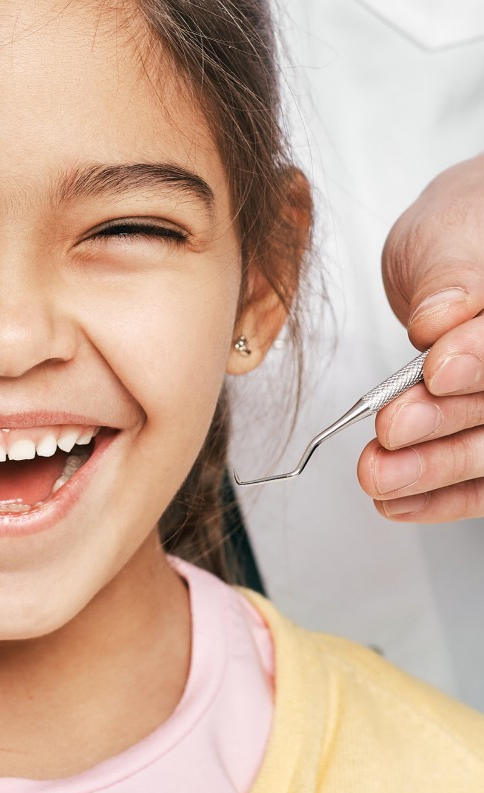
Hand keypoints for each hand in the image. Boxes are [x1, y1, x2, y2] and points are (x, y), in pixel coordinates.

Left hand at [358, 152, 483, 521]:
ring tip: (379, 476)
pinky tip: (398, 501)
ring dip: (436, 470)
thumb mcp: (450, 235)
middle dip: (448, 424)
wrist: (463, 251)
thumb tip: (441, 322)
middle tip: (391, 430)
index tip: (436, 370)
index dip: (483, 361)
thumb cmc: (466, 230)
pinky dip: (440, 494)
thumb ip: (451, 279)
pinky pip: (483, 479)